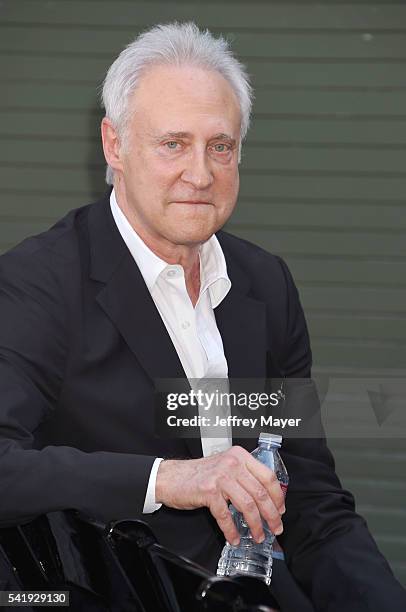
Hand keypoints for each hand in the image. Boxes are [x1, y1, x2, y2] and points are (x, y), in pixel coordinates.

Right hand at [155, 446, 284, 544]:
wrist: (171, 477)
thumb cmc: (199, 474)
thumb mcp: (225, 466)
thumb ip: (244, 475)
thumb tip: (266, 497)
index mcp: (240, 456)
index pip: (267, 476)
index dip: (277, 496)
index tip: (280, 509)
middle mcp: (232, 463)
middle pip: (260, 492)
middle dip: (271, 515)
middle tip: (275, 527)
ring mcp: (220, 477)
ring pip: (247, 505)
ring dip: (255, 525)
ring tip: (257, 535)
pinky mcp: (208, 491)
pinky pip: (225, 515)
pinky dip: (231, 530)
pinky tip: (234, 538)